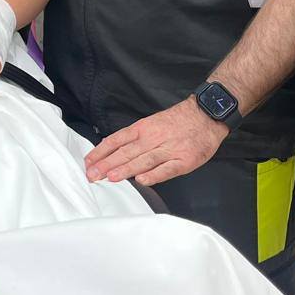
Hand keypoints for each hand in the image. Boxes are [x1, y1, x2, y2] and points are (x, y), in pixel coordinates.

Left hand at [84, 98, 228, 185]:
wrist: (206, 115)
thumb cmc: (178, 121)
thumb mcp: (152, 123)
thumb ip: (134, 137)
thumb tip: (111, 148)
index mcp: (143, 128)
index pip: (117, 140)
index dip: (101, 152)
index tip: (88, 163)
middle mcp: (153, 138)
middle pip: (126, 152)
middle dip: (107, 164)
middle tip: (92, 175)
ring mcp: (169, 150)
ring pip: (144, 160)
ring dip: (126, 169)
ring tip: (111, 177)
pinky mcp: (184, 161)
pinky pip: (167, 169)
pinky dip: (155, 174)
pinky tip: (142, 180)